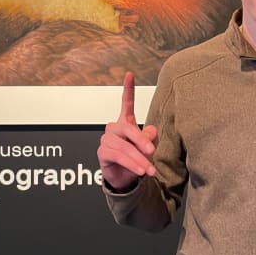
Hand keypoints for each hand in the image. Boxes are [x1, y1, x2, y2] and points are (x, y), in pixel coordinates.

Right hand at [97, 72, 157, 191]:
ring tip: (149, 170)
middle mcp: (114, 128)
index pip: (127, 103)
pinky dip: (131, 164)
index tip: (130, 74)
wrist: (127, 180)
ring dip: (139, 159)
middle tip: (152, 151)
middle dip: (141, 141)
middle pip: (128, 129)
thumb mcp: (148, 148)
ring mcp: (107, 139)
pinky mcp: (102, 152)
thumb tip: (150, 130)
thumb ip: (151, 137)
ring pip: (124, 146)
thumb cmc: (138, 159)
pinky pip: (118, 156)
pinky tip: (140, 171)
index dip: (128, 89)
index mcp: (126, 122)